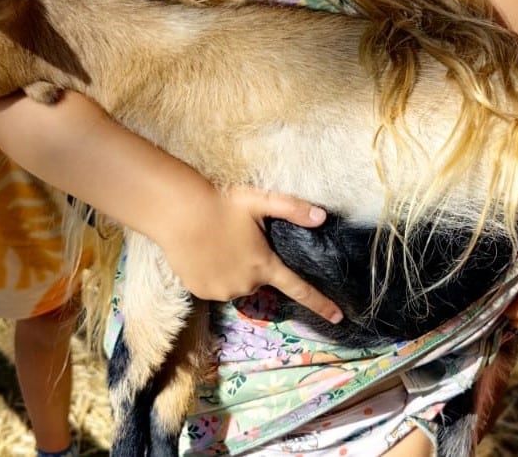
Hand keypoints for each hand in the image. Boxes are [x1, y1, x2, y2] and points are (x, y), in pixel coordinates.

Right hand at [156, 185, 343, 323]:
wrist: (178, 213)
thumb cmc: (220, 204)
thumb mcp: (259, 200)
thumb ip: (292, 209)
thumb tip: (322, 216)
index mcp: (264, 264)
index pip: (299, 289)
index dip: (320, 303)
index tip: (339, 317)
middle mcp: (246, 283)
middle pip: (258, 279)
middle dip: (253, 263)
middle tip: (237, 240)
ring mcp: (222, 291)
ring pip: (235, 284)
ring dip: (232, 270)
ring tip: (217, 245)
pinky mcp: (201, 292)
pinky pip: (214, 287)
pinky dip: (213, 274)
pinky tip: (204, 254)